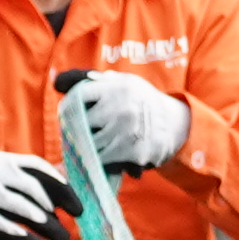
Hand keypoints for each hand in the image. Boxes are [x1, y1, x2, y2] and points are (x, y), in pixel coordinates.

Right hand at [0, 153, 72, 239]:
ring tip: (61, 239)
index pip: (40, 170)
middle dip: (55, 212)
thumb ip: (31, 188)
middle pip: (34, 191)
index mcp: (5, 161)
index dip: (62, 189)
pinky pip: (8, 229)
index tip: (78, 209)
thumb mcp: (4, 183)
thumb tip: (68, 203)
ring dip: (47, 226)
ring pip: (24, 211)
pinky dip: (28, 239)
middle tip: (70, 229)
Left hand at [55, 69, 189, 173]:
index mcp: (116, 88)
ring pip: (89, 143)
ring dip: (83, 146)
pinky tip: (99, 155)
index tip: (66, 112)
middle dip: (74, 128)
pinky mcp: (131, 152)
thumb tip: (60, 80)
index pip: (79, 95)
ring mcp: (125, 132)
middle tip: (73, 131)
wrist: (177, 125)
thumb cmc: (146, 101)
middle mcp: (119, 109)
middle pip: (80, 122)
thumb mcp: (128, 82)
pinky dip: (97, 159)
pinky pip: (102, 159)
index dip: (68, 105)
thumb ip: (99, 81)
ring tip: (85, 145)